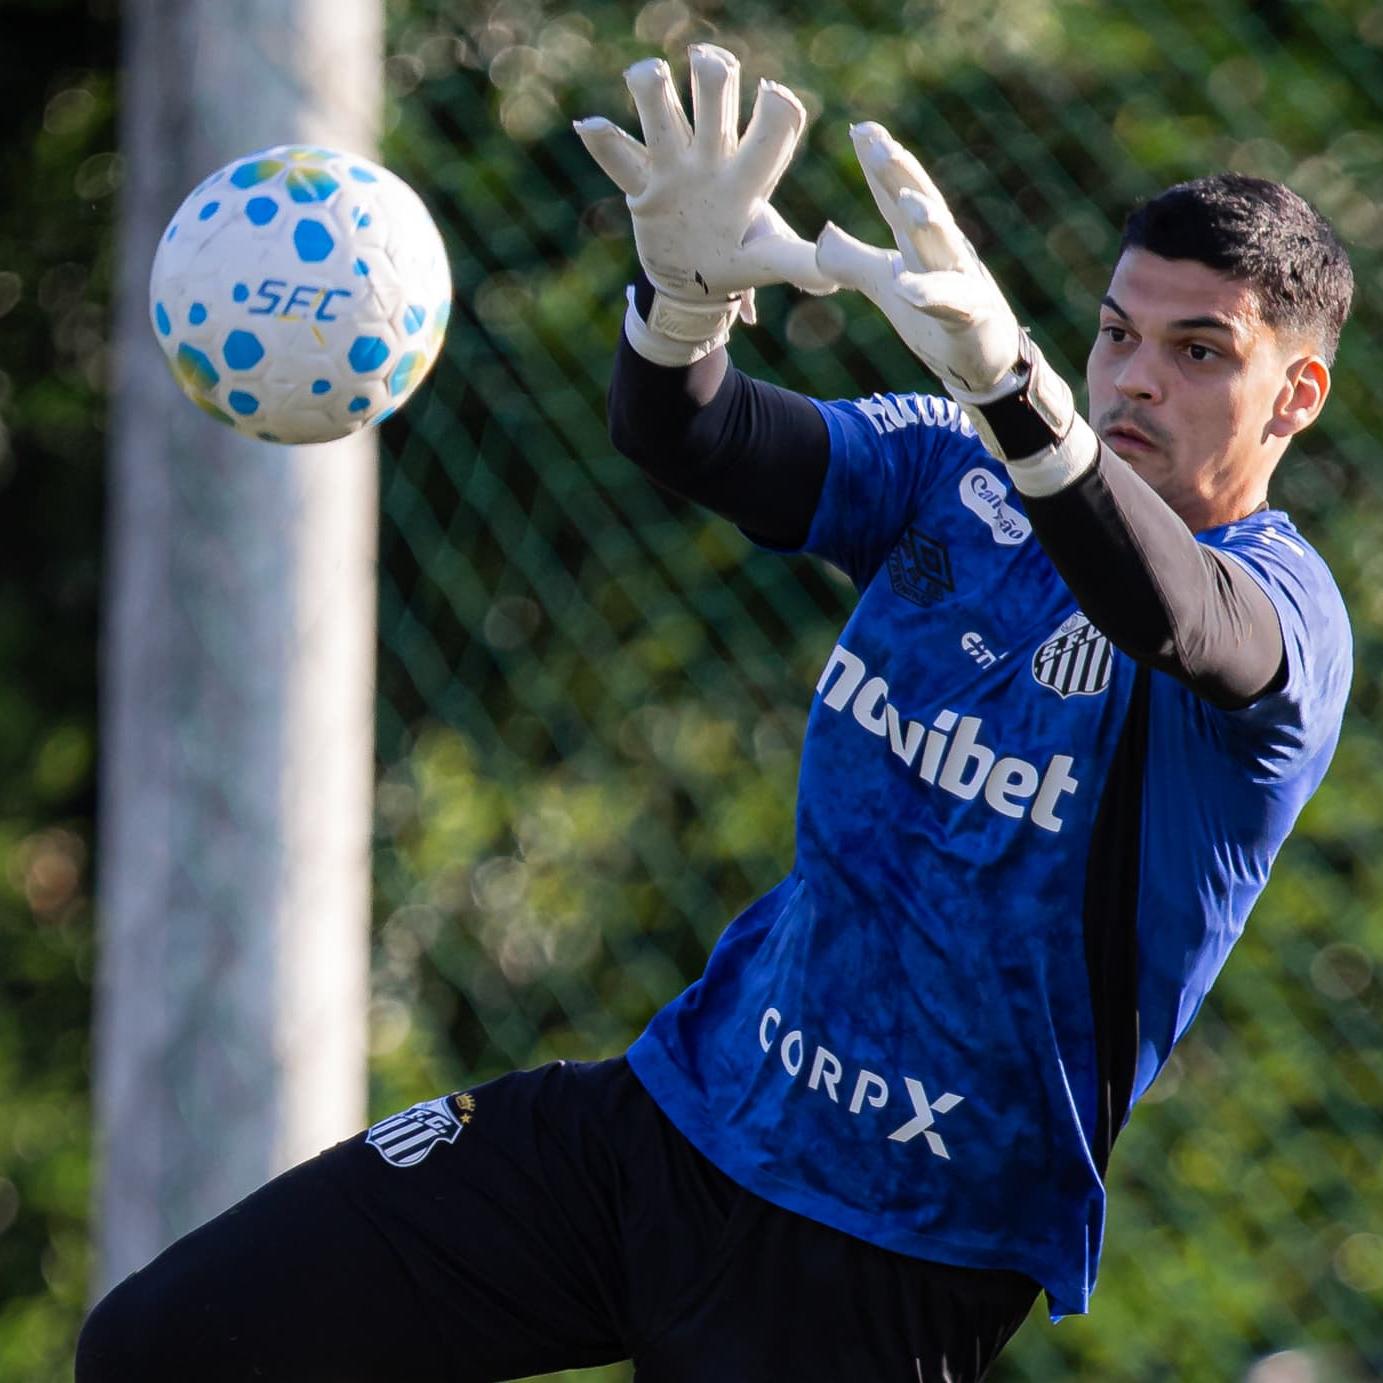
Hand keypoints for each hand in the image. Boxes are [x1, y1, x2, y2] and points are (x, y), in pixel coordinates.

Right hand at [575, 44, 834, 364]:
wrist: (695, 283)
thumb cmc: (738, 261)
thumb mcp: (768, 262)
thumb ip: (797, 263)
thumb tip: (833, 275)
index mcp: (749, 174)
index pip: (771, 130)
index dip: (776, 110)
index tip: (774, 96)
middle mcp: (713, 158)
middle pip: (715, 102)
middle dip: (714, 78)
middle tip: (707, 64)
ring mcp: (675, 169)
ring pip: (664, 118)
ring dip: (655, 92)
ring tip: (646, 74)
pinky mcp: (643, 187)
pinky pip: (621, 161)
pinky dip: (604, 143)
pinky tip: (588, 124)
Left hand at [815, 122, 1023, 397]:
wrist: (984, 361)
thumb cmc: (938, 316)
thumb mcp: (886, 285)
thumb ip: (852, 260)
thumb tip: (823, 232)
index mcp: (921, 241)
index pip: (896, 196)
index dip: (879, 164)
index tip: (859, 128)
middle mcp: (944, 250)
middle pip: (920, 205)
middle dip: (899, 172)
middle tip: (876, 140)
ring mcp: (962, 280)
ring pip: (943, 245)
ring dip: (927, 221)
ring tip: (906, 200)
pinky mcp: (971, 316)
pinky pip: (950, 304)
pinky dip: (928, 294)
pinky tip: (905, 288)